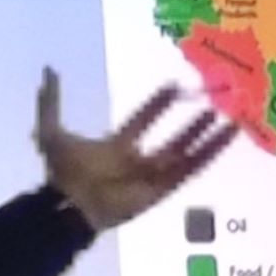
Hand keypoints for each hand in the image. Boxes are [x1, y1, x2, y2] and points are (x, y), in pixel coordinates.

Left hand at [35, 70, 234, 231]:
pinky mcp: (164, 188)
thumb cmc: (63, 173)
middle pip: (173, 140)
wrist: (70, 204)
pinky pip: (192, 168)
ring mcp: (153, 176)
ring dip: (207, 137)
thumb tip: (48, 71)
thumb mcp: (51, 131)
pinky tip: (227, 135)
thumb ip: (50, 101)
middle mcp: (138, 161)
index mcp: (117, 148)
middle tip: (209, 102)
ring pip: (188, 154)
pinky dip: (211, 152)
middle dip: (191, 124)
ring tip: (227, 117)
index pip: (143, 121)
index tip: (173, 85)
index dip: (157, 105)